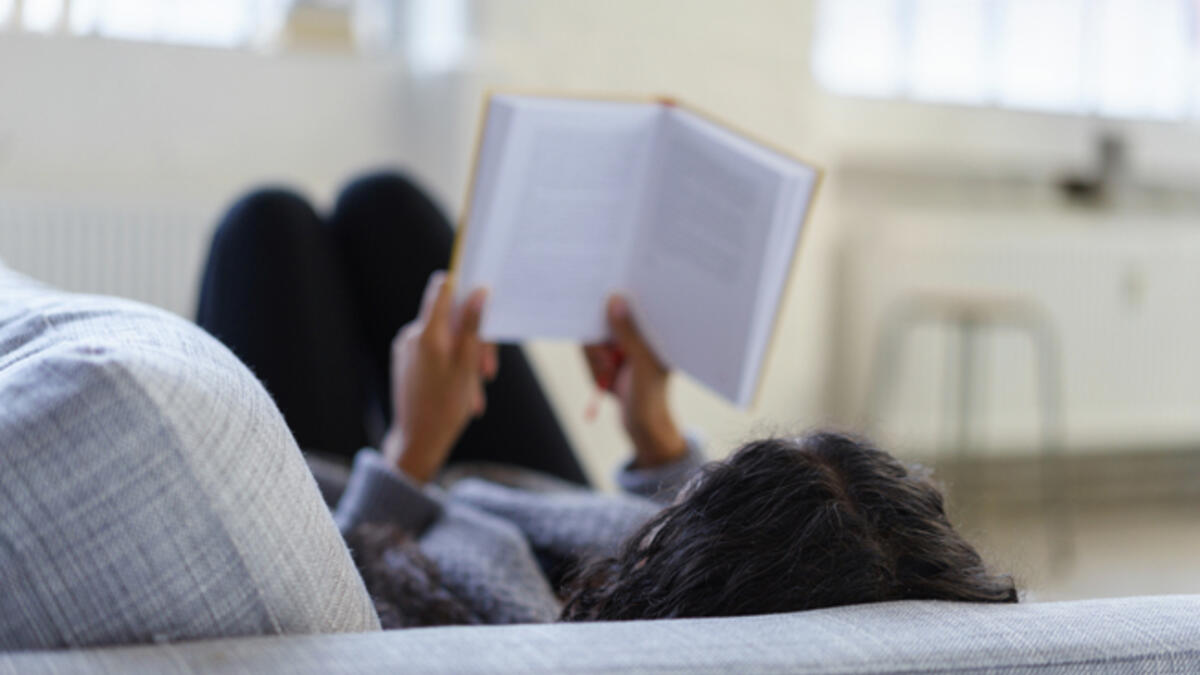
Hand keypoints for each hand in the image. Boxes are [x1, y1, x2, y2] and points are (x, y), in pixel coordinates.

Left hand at [382, 271, 496, 482]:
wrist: (416, 442)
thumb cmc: (445, 407)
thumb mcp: (468, 366)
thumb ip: (474, 327)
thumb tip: (480, 291)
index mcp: (427, 334)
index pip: (443, 288)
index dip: (465, 287)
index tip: (484, 299)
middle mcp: (412, 335)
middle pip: (451, 319)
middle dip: (474, 340)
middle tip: (488, 372)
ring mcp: (406, 348)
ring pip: (446, 338)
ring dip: (466, 359)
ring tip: (475, 391)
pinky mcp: (406, 361)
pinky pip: (434, 351)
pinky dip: (452, 365)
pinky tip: (462, 391)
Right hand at [584, 296, 686, 467]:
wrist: (643, 430)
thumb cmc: (651, 398)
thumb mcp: (642, 364)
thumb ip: (629, 333)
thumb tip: (615, 299)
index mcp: (655, 328)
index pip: (635, 300)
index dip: (616, 295)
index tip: (600, 291)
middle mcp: (639, 332)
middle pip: (606, 318)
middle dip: (600, 343)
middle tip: (609, 362)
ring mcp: (623, 344)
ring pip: (593, 338)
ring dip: (595, 360)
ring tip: (610, 377)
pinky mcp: (610, 357)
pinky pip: (589, 354)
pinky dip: (592, 369)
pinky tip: (606, 382)